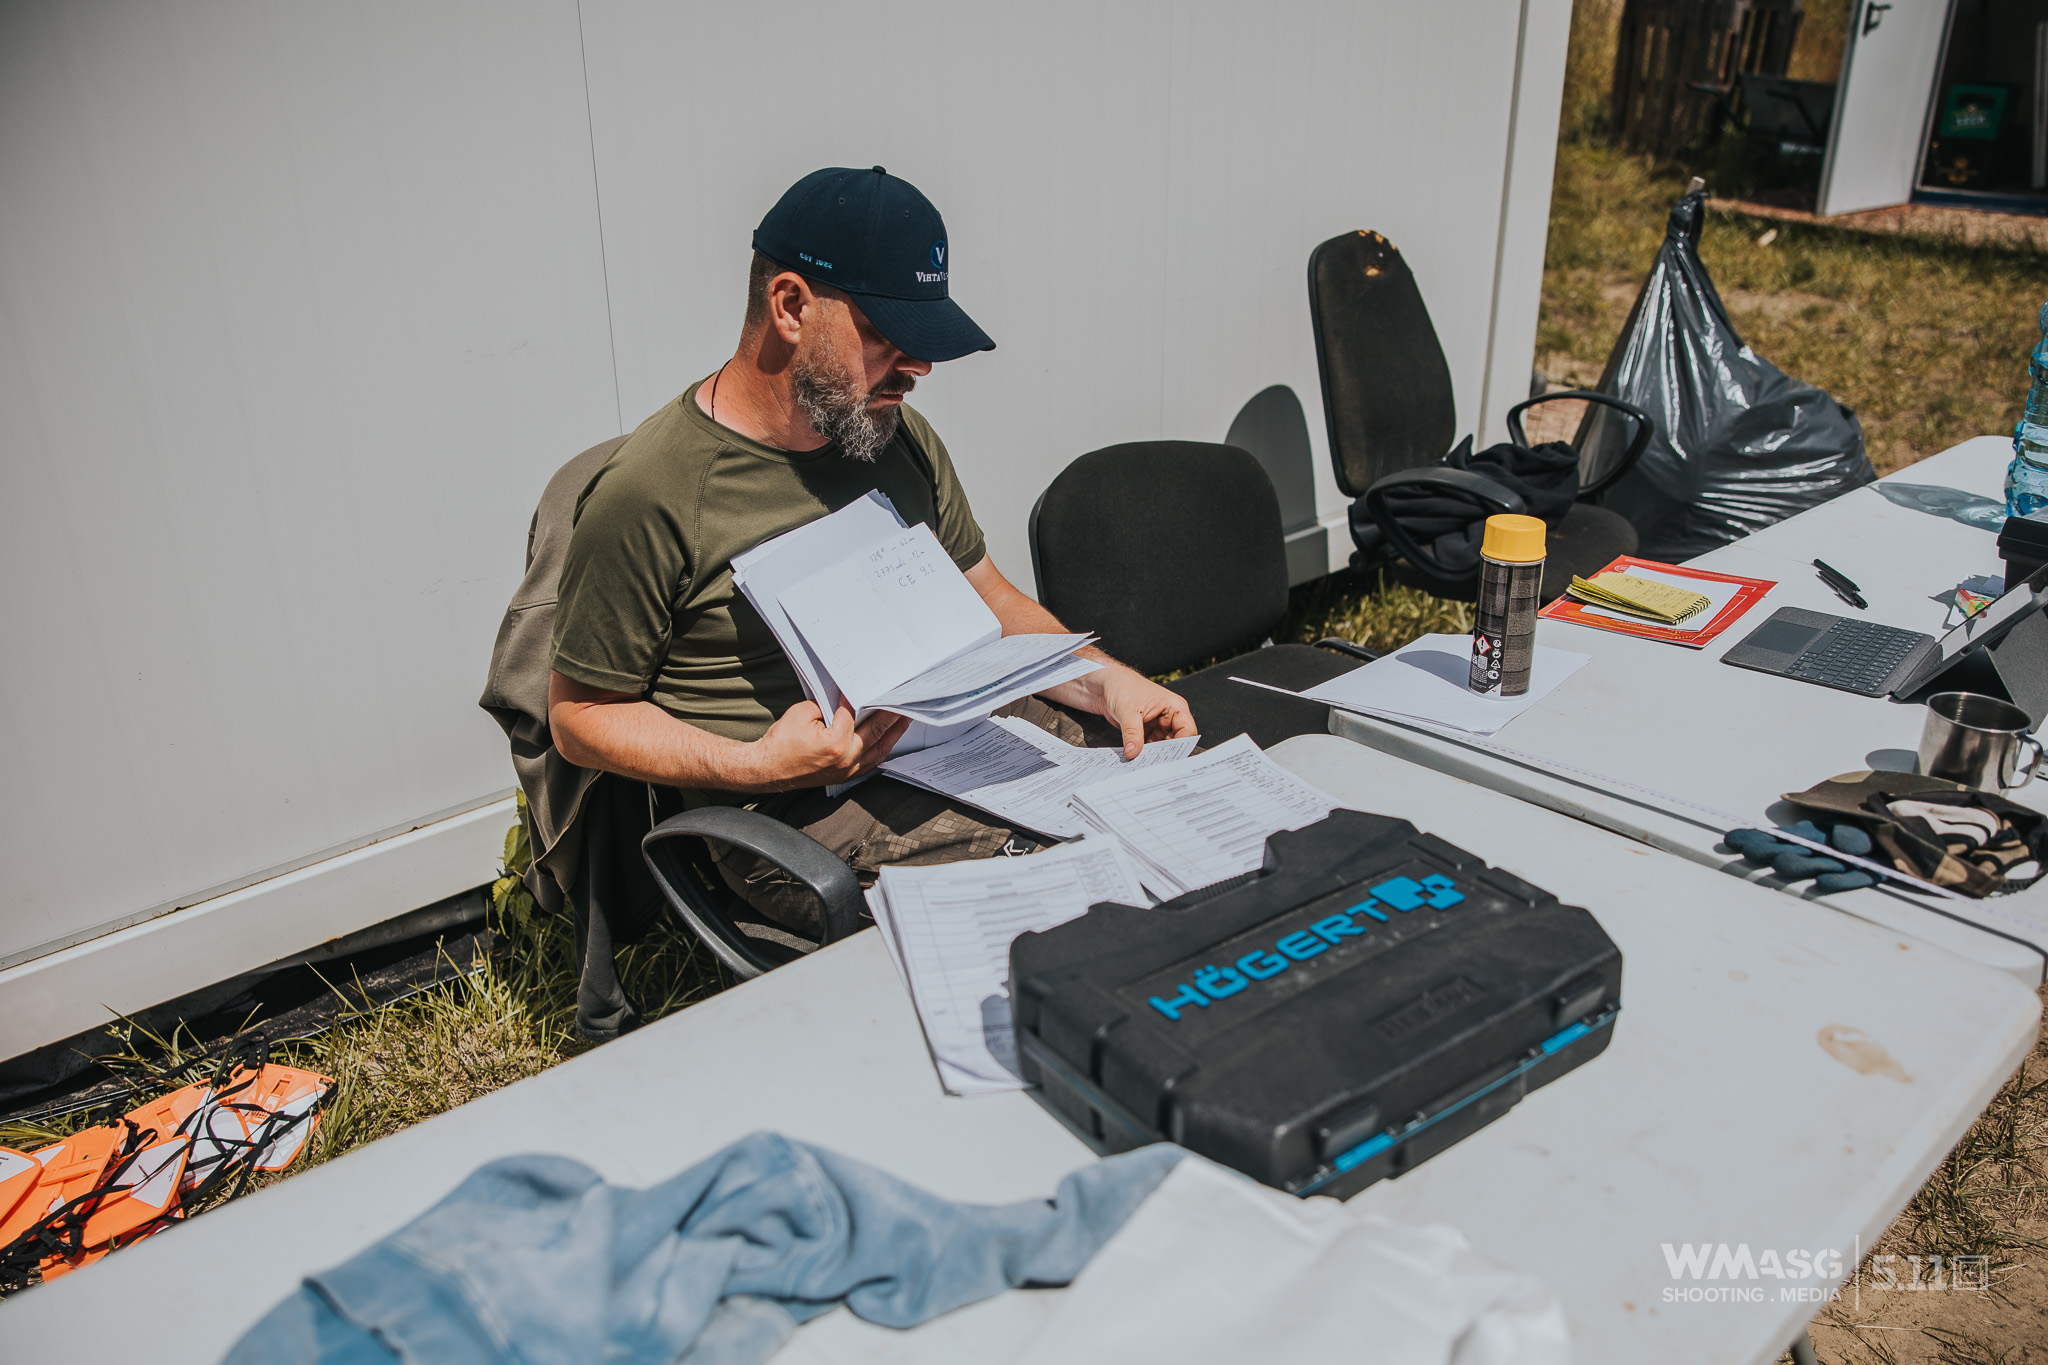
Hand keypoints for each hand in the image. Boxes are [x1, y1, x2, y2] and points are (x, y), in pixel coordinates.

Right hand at [747, 699, 909, 791]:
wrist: (768, 770)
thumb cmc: (781, 743)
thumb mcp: (801, 713)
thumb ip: (826, 704)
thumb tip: (845, 698)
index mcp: (835, 742)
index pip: (855, 712)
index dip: (861, 695)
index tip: (872, 682)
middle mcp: (846, 758)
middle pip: (877, 729)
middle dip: (892, 711)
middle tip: (904, 696)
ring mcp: (848, 769)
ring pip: (880, 748)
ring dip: (895, 731)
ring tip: (905, 716)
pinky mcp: (847, 776)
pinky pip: (873, 761)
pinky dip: (884, 747)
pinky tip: (890, 737)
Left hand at [1094, 666, 1197, 758]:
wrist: (1104, 684)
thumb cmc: (1121, 685)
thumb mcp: (1128, 711)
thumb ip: (1132, 734)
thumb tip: (1133, 753)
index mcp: (1174, 707)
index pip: (1187, 731)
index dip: (1180, 745)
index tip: (1167, 757)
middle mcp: (1168, 717)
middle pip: (1175, 742)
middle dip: (1165, 754)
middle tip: (1153, 763)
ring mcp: (1157, 725)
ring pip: (1161, 747)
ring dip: (1152, 755)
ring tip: (1142, 763)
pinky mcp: (1146, 732)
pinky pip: (1149, 747)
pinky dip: (1143, 753)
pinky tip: (1136, 759)